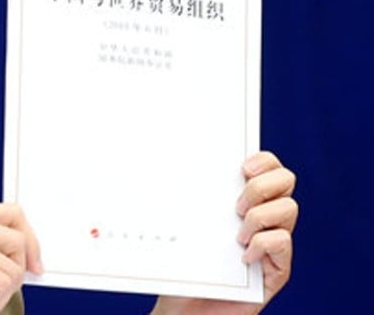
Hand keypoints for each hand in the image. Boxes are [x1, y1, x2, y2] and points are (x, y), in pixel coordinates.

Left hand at [151, 151, 296, 314]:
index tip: (241, 167)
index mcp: (244, 202)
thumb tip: (170, 165)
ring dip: (259, 215)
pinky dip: (262, 244)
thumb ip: (186, 199)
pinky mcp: (277, 271)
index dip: (264, 160)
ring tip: (236, 235)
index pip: (269, 167)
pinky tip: (242, 257)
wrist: (184, 312)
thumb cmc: (181, 268)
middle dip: (262, 185)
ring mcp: (273, 245)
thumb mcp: (181, 228)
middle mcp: (264, 219)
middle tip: (235, 205)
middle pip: (287, 180)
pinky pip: (283, 242)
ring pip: (289, 208)